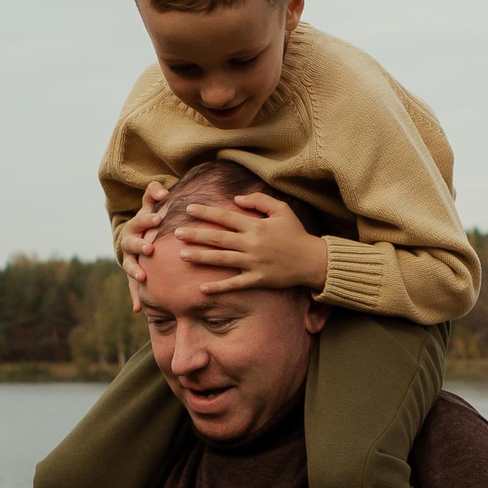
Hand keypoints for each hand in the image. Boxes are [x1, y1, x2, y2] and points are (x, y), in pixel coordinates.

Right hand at [119, 181, 170, 307]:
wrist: (137, 237)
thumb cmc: (151, 220)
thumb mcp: (150, 205)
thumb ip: (154, 193)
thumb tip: (163, 189)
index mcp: (136, 226)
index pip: (140, 220)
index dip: (148, 219)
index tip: (158, 219)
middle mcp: (130, 242)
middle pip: (132, 243)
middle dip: (140, 245)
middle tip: (150, 248)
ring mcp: (130, 259)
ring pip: (130, 265)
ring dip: (135, 271)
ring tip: (143, 277)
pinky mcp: (133, 274)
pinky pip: (133, 288)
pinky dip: (135, 297)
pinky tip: (138, 308)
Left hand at [169, 192, 328, 294]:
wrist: (312, 260)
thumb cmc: (296, 233)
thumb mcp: (282, 210)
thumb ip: (259, 201)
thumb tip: (236, 199)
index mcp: (256, 226)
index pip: (225, 216)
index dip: (206, 212)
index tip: (188, 209)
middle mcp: (252, 244)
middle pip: (218, 238)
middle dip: (195, 235)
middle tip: (176, 233)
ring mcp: (254, 263)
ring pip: (222, 259)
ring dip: (201, 257)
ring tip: (182, 256)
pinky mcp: (258, 279)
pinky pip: (235, 284)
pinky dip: (219, 287)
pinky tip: (202, 288)